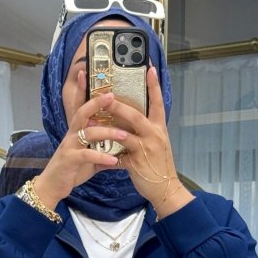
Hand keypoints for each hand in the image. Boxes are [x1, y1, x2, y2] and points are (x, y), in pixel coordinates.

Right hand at [34, 81, 124, 210]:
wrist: (52, 187)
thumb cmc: (70, 170)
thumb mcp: (88, 159)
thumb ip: (102, 153)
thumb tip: (118, 153)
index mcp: (76, 131)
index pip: (79, 106)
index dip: (81, 89)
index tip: (86, 72)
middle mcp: (71, 134)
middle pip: (82, 113)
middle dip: (96, 103)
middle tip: (111, 96)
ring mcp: (70, 146)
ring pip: (88, 133)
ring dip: (107, 133)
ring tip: (123, 135)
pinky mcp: (70, 160)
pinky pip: (87, 155)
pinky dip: (101, 157)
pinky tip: (113, 160)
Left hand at [107, 67, 193, 217]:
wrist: (166, 189)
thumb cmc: (158, 165)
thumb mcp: (158, 143)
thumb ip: (145, 130)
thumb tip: (130, 118)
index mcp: (159, 128)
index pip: (158, 103)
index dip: (154, 86)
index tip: (150, 68)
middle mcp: (153, 135)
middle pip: (134, 115)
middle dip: (118, 105)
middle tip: (104, 95)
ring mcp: (145, 149)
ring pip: (123, 134)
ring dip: (106, 128)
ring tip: (91, 121)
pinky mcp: (136, 164)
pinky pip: (118, 158)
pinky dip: (107, 157)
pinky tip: (96, 155)